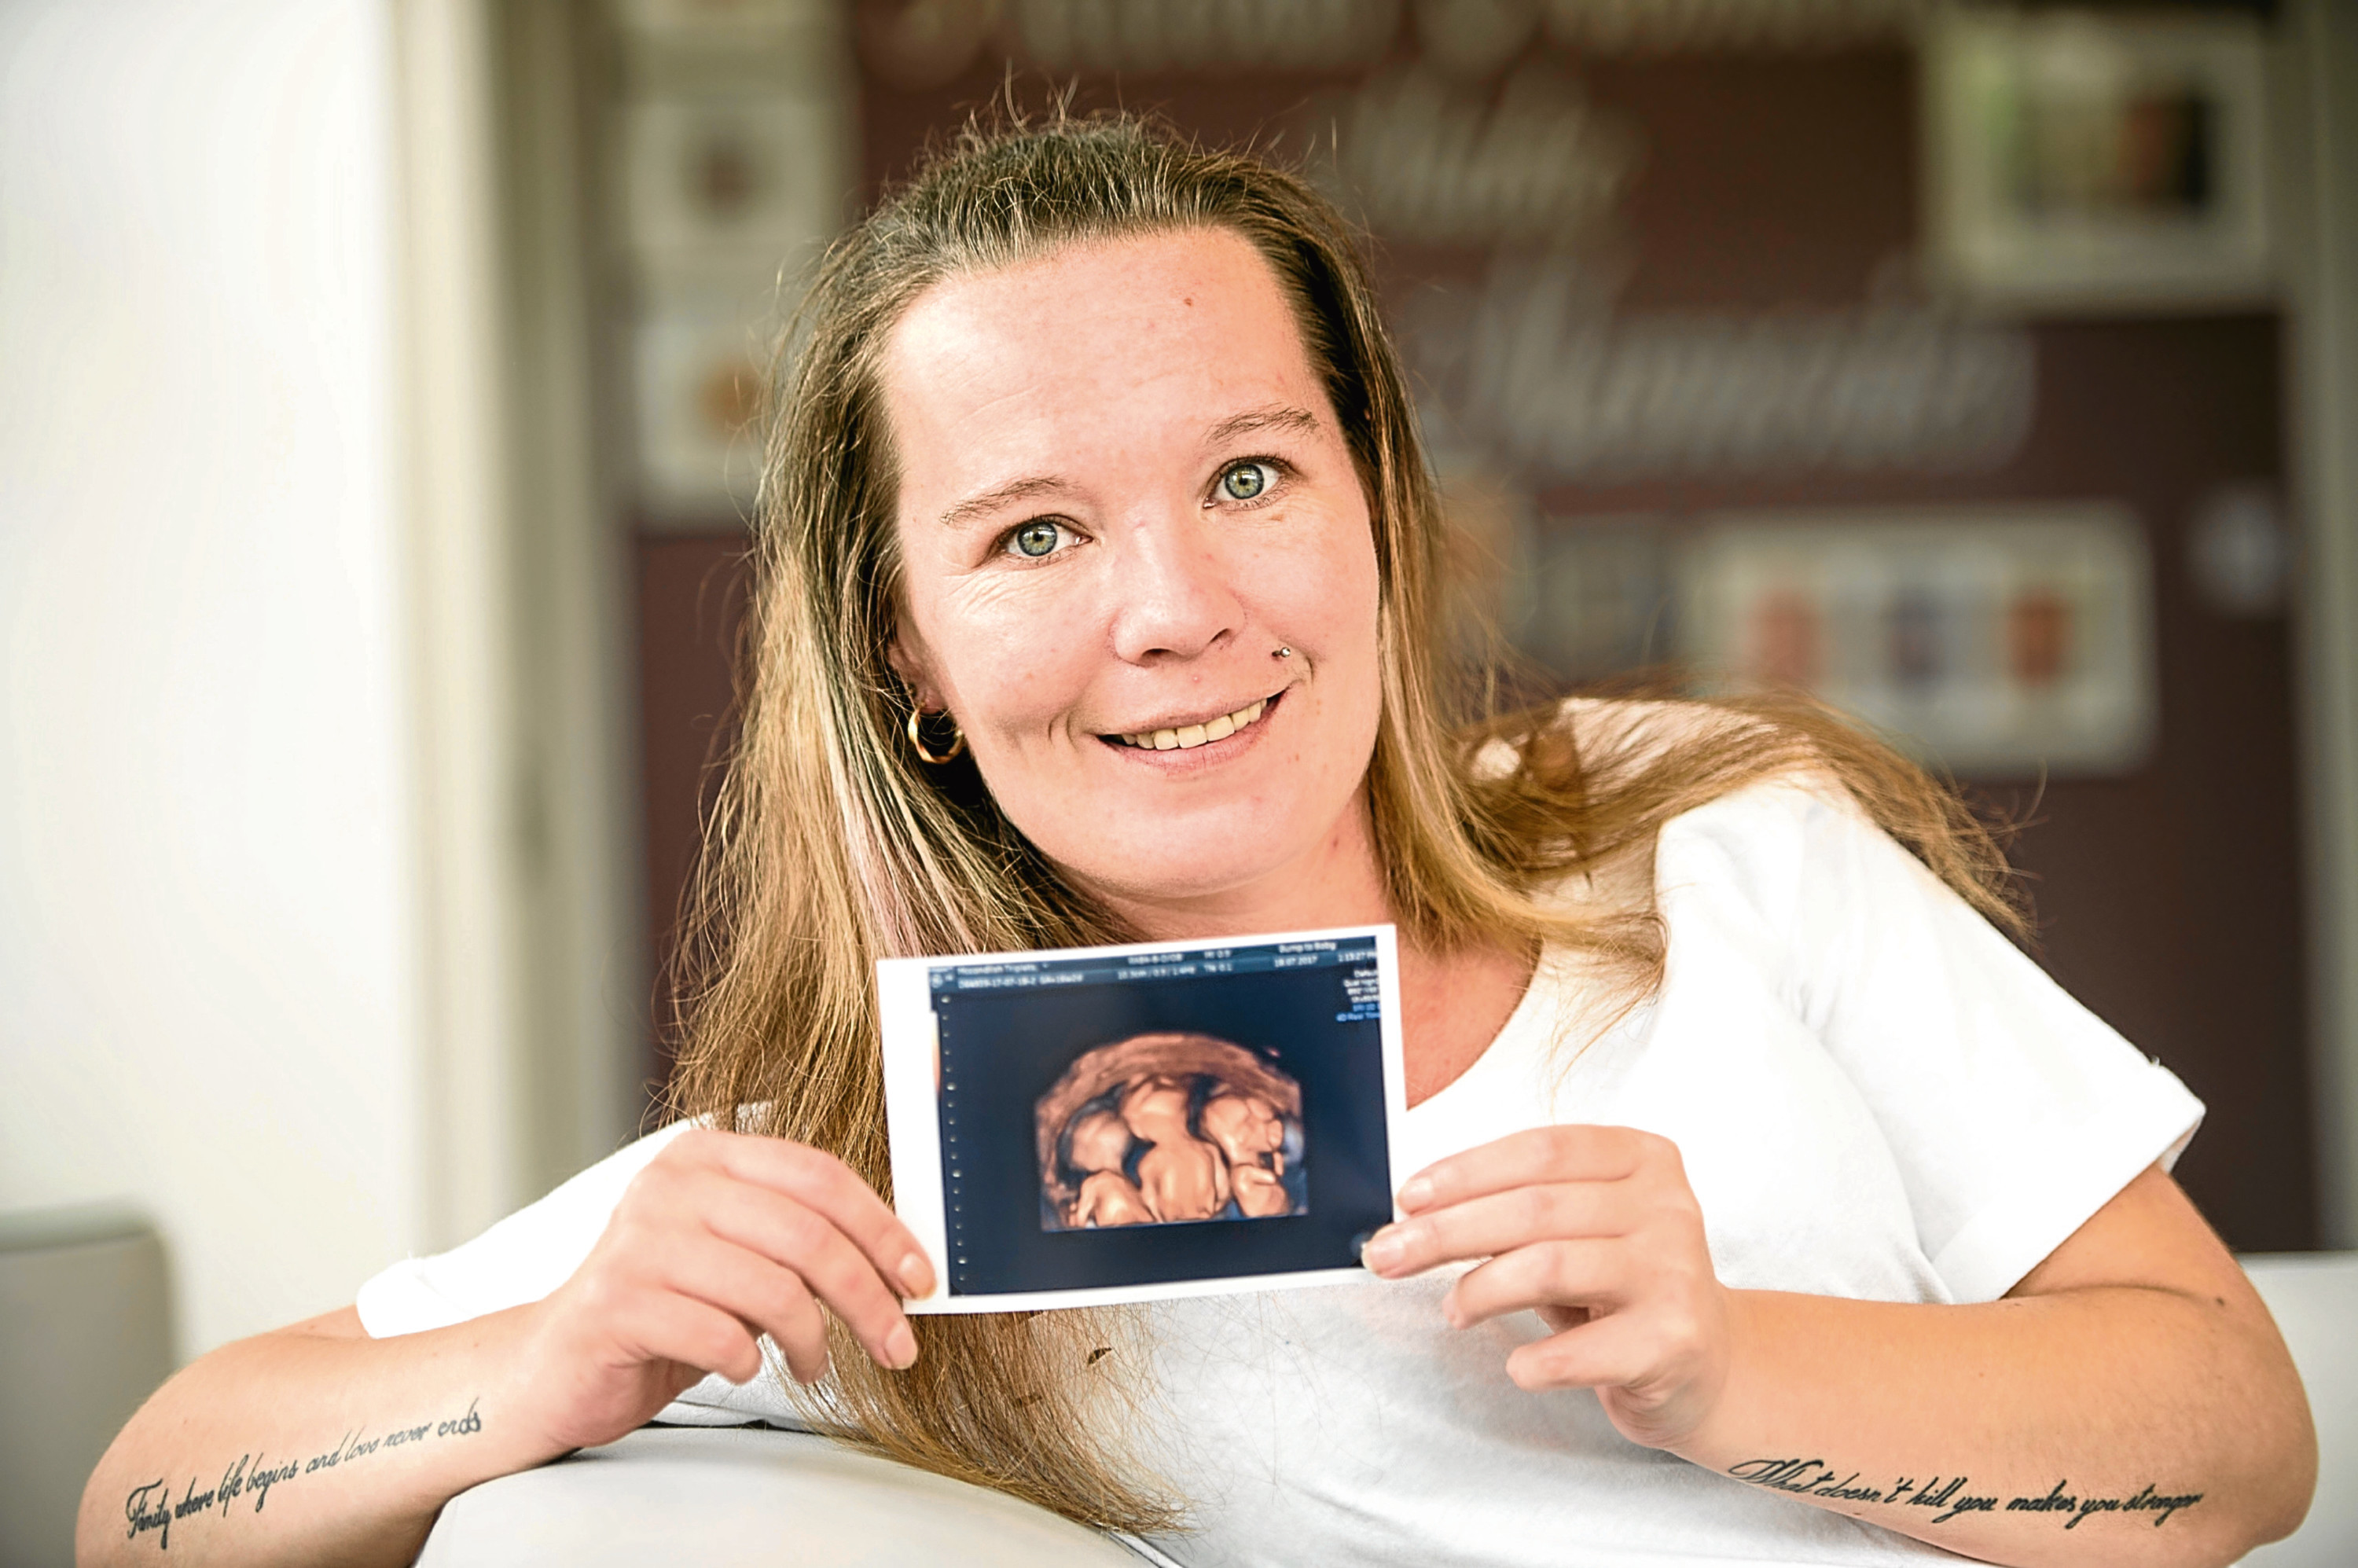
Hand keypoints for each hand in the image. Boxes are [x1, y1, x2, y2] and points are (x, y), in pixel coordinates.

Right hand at [517, 1129, 931, 1454]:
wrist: (556, 1363)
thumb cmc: (664, 1310)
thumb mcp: (738, 1259)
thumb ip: (796, 1244)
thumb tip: (897, 1265)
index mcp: (707, 1156)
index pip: (819, 1176)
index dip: (882, 1228)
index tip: (921, 1278)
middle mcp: (670, 1185)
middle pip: (807, 1234)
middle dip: (867, 1296)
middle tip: (898, 1343)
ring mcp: (638, 1241)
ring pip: (772, 1288)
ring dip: (812, 1338)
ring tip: (813, 1363)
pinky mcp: (616, 1303)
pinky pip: (719, 1335)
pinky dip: (747, 1362)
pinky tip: (742, 1369)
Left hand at [1360, 1124, 1730, 1450]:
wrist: (1709, 1363)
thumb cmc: (1624, 1287)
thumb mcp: (1583, 1228)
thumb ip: (1520, 1207)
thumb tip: (1417, 1215)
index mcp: (1641, 1158)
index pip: (1539, 1150)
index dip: (1465, 1171)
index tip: (1409, 1197)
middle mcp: (1666, 1206)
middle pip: (1533, 1207)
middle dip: (1446, 1232)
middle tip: (1389, 1254)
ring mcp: (1673, 1272)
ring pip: (1549, 1266)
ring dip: (1479, 1290)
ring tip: (1454, 1310)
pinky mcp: (1673, 1341)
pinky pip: (1580, 1350)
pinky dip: (1533, 1360)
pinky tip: (1518, 1365)